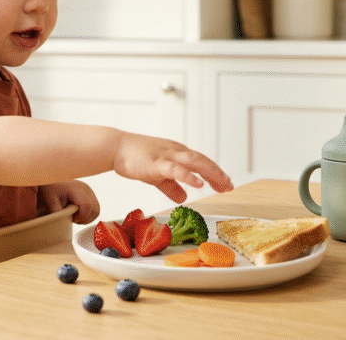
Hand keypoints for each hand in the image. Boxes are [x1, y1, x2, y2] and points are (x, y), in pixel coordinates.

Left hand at [38, 180, 99, 224]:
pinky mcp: (91, 195)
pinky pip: (96, 208)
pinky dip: (89, 215)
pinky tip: (79, 215)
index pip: (86, 205)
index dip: (81, 216)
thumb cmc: (51, 191)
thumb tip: (61, 222)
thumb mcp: (50, 201)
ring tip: (76, 218)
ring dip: (88, 218)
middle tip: (73, 219)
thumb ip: (57, 212)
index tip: (72, 218)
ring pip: (96, 210)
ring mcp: (90, 191)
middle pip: (94, 209)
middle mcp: (86, 189)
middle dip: (84, 218)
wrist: (53, 182)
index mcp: (76, 189)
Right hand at [112, 132, 233, 202]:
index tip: (225, 184)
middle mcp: (175, 151)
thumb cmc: (134, 158)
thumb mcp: (156, 175)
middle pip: (202, 161)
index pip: (200, 162)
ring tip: (222, 183)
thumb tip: (183, 198)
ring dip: (210, 172)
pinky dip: (188, 176)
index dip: (214, 172)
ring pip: (194, 162)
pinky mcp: (156, 162)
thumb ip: (171, 186)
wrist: (115, 148)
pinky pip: (175, 169)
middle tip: (229, 186)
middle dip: (217, 173)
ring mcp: (166, 155)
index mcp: (176, 153)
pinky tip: (198, 184)